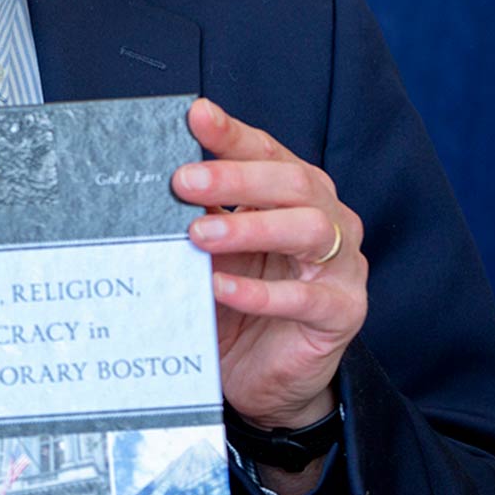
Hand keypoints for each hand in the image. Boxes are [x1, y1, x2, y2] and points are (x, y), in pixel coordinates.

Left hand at [174, 98, 367, 435]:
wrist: (265, 377)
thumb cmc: (239, 304)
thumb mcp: (213, 253)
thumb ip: (199, 215)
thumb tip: (150, 178)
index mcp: (297, 195)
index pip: (268, 152)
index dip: (232, 134)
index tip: (194, 117)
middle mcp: (328, 220)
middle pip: (293, 183)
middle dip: (236, 177)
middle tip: (183, 181)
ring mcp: (342, 266)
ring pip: (308, 230)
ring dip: (250, 227)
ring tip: (199, 234)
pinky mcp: (343, 313)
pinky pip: (306, 299)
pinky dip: (260, 292)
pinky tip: (220, 288)